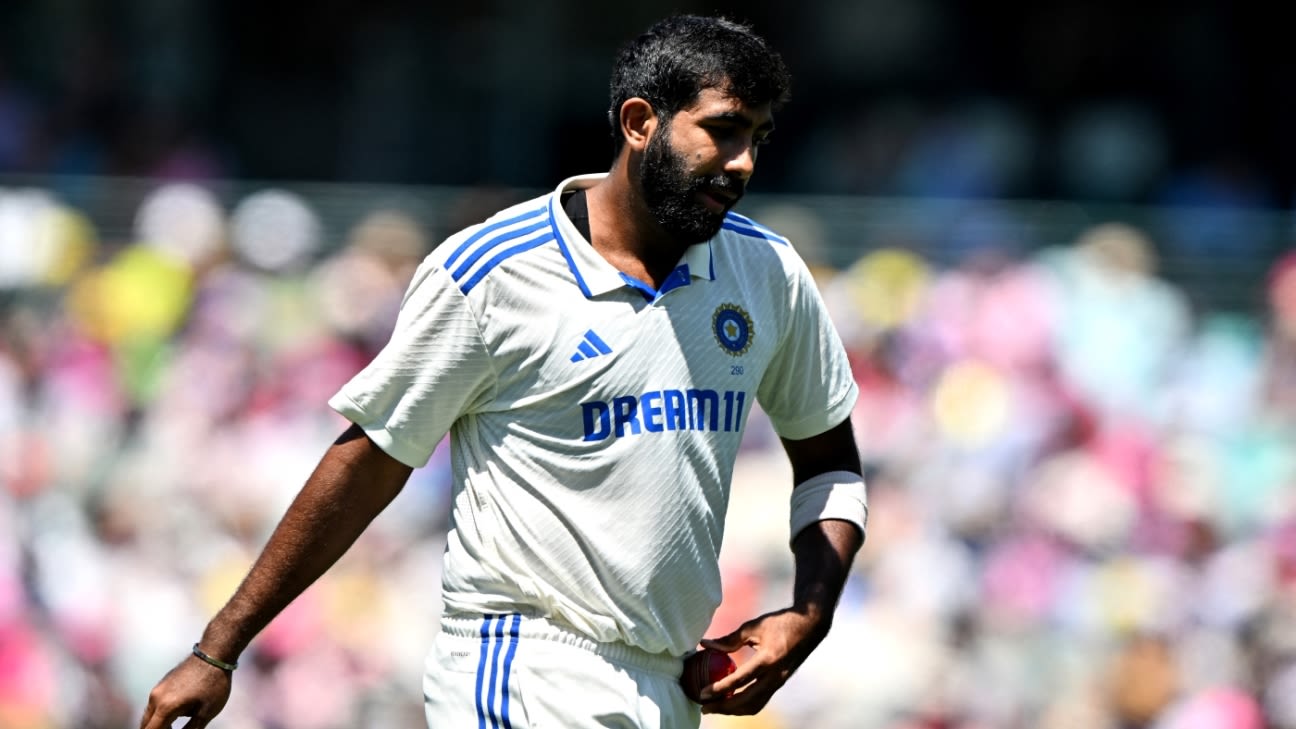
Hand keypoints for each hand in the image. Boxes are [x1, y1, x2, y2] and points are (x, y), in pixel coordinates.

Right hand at [139, 655, 232, 728]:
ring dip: (157, 724)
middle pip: (146, 725)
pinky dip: (159, 714)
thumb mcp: (206, 712)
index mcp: (166, 707)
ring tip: (174, 728)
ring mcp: (157, 689)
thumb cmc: (214, 684)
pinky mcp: (162, 683)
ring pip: (149, 715)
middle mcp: (156, 698)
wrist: (214, 654)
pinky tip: (176, 716)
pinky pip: (154, 704)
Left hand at [694, 606, 830, 715]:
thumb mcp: (753, 627)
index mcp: (769, 659)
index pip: (741, 680)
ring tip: (714, 707)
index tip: (703, 693)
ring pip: (755, 705)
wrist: (810, 627)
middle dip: (724, 707)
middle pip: (747, 700)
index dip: (720, 688)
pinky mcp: (780, 684)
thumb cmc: (780, 622)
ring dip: (733, 709)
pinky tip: (731, 701)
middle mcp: (775, 675)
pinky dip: (744, 705)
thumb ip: (729, 639)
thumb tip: (705, 644)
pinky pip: (761, 701)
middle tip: (704, 706)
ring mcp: (779, 682)